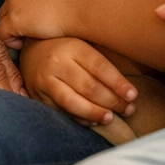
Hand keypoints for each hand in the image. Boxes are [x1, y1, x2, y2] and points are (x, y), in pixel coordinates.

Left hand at [0, 0, 97, 46]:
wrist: (89, 7)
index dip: (27, 5)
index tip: (38, 16)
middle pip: (10, 2)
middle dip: (20, 15)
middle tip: (35, 29)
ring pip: (4, 17)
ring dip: (15, 28)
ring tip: (30, 37)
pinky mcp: (15, 18)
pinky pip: (2, 32)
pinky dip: (10, 40)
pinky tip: (23, 45)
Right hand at [20, 38, 136, 124]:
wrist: (31, 50)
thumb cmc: (65, 47)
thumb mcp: (81, 43)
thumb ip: (100, 59)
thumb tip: (128, 84)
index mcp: (72, 46)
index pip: (99, 67)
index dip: (118, 83)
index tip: (133, 95)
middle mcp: (57, 62)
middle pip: (88, 86)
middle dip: (111, 101)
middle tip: (128, 109)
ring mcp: (45, 80)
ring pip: (73, 102)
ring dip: (95, 113)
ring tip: (111, 118)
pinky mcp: (38, 96)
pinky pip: (62, 111)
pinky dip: (80, 118)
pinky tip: (94, 121)